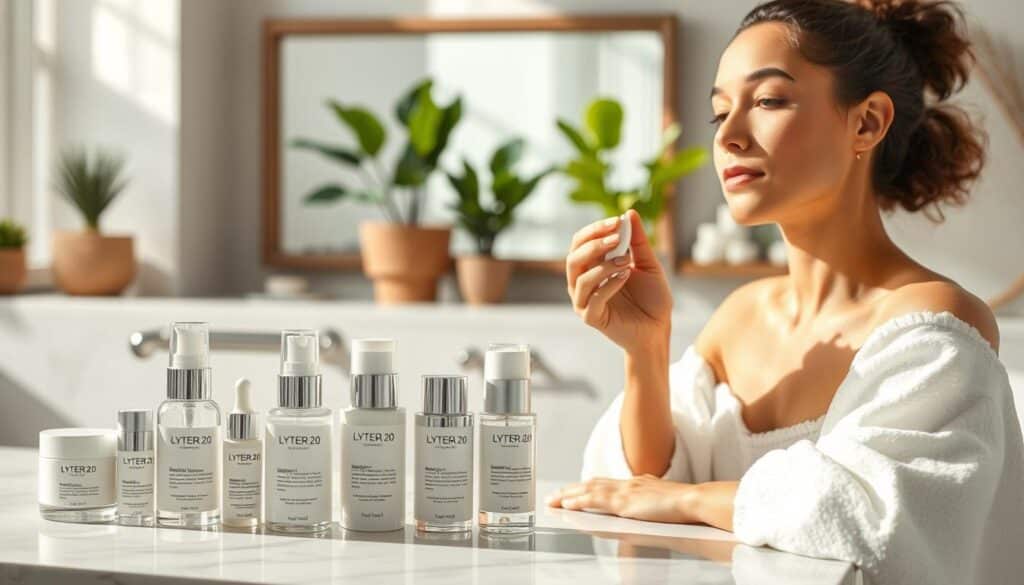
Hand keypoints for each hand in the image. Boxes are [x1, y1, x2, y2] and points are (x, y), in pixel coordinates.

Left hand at [545, 475, 698, 523]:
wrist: (691, 500)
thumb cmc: (682, 504)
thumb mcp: (661, 498)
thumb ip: (648, 500)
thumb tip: (641, 506)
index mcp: (636, 483)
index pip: (605, 482)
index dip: (588, 486)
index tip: (575, 489)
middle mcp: (627, 483)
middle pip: (592, 483)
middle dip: (572, 489)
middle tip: (555, 495)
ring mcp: (624, 491)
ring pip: (588, 490)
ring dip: (569, 495)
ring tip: (553, 500)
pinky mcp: (623, 502)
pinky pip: (594, 501)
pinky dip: (578, 502)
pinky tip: (567, 505)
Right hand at [565, 210, 672, 353]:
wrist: (659, 328)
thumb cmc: (651, 297)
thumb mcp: (648, 264)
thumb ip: (637, 241)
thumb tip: (628, 213)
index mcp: (591, 266)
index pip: (580, 242)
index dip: (595, 230)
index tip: (617, 221)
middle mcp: (582, 282)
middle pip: (573, 258)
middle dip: (594, 244)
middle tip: (616, 237)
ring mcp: (584, 301)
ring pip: (580, 278)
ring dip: (603, 265)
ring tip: (626, 261)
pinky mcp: (591, 318)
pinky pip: (593, 299)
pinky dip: (609, 284)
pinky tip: (625, 277)